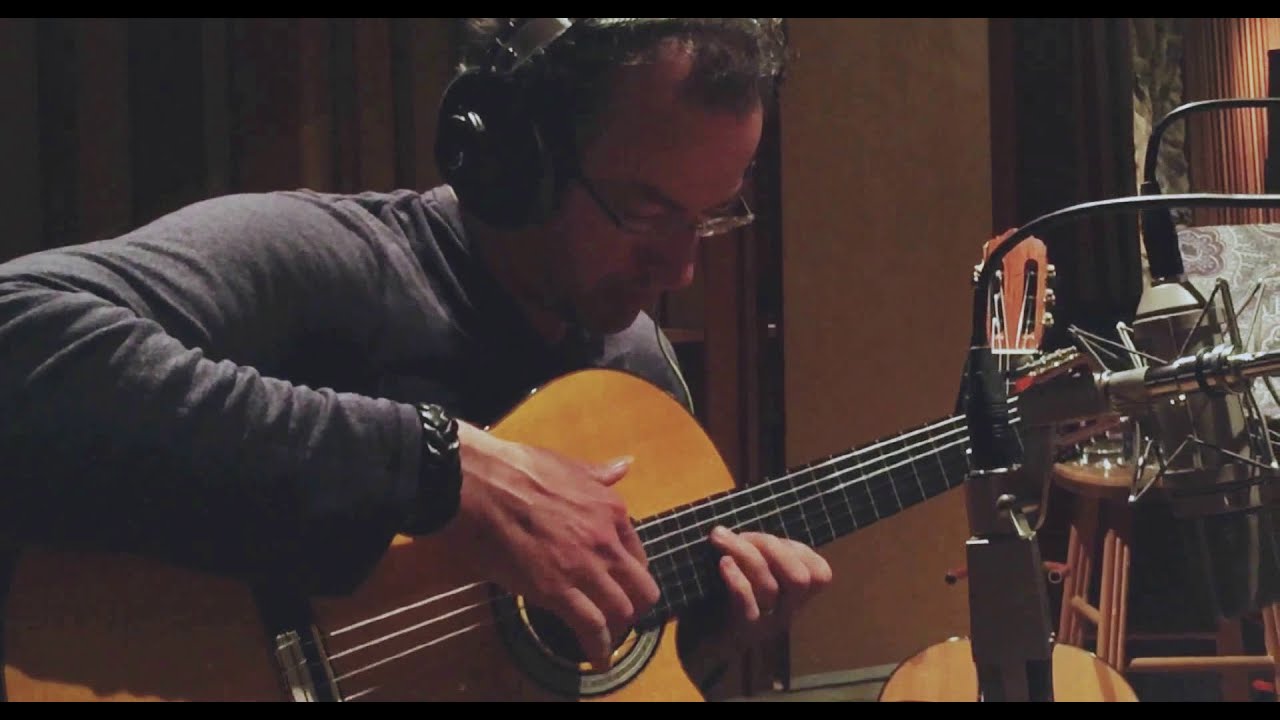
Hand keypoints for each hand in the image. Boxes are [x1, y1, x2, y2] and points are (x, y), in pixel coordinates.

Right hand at [441, 421, 659, 665]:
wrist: (477, 483)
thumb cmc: (515, 469)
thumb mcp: (568, 465)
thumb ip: (600, 474)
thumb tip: (624, 466)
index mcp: (610, 509)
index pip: (638, 553)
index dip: (631, 574)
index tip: (621, 584)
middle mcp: (606, 540)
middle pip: (641, 588)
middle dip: (634, 606)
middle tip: (619, 615)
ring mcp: (583, 566)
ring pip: (621, 610)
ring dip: (617, 627)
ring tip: (605, 638)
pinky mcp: (556, 589)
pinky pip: (591, 627)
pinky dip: (598, 647)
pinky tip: (596, 658)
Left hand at [708, 525, 831, 645]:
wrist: (701, 637)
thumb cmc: (728, 593)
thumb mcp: (755, 569)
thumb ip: (762, 552)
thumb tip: (736, 526)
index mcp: (797, 595)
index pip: (820, 575)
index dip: (796, 549)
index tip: (765, 539)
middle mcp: (788, 612)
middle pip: (799, 580)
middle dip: (771, 548)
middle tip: (742, 535)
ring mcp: (766, 624)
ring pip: (769, 587)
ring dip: (745, 554)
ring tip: (719, 538)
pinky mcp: (740, 631)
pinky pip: (746, 605)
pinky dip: (736, 579)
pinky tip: (723, 563)